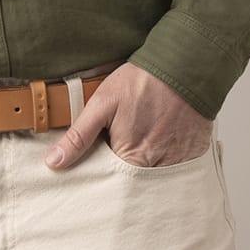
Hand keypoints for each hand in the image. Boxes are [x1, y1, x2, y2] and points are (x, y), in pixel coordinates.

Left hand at [45, 62, 212, 169]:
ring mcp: (178, 162)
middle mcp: (156, 166)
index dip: (103, 174)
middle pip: (134, 184)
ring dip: (149, 168)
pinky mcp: (194, 155)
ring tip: (145, 143)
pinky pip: (179, 169)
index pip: (110, 183)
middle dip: (125, 175)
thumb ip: (79, 136)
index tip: (100, 163)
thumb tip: (55, 162)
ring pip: (157, 178)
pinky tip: (165, 142)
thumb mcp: (102, 103)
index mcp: (130, 158)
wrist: (184, 65)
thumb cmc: (142, 82)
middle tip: (124, 148)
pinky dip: (170, 162)